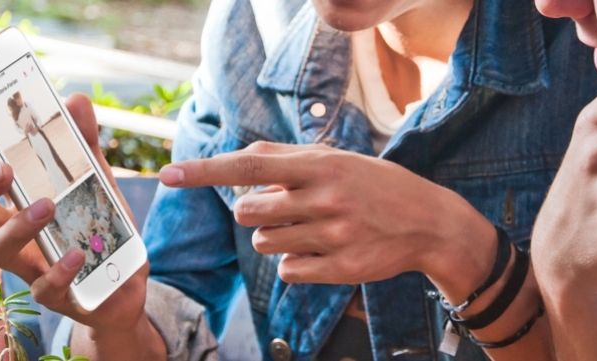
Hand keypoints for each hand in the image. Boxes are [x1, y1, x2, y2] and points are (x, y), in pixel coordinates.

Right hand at [0, 94, 160, 358]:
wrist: (124, 285)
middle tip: (2, 169)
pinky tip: (77, 253)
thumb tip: (76, 100)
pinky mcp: (57, 296)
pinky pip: (45, 288)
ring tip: (46, 205)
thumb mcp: (97, 181)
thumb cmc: (97, 229)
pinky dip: (60, 270)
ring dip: (17, 225)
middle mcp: (14, 236)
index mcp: (17, 205)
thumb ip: (85, 143)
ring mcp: (30, 268)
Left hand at [158, 142, 495, 288]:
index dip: (205, 171)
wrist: (428, 222)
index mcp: (321, 165)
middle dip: (255, 212)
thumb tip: (237, 163)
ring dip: (275, 238)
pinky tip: (320, 251)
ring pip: (265, 244)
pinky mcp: (341, 269)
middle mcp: (326, 198)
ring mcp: (334, 235)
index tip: (168, 174)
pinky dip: (294, 263)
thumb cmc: (372, 186)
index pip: (250, 166)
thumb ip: (286, 160)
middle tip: (286, 208)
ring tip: (309, 228)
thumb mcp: (335, 159)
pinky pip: (287, 271)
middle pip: (248, 212)